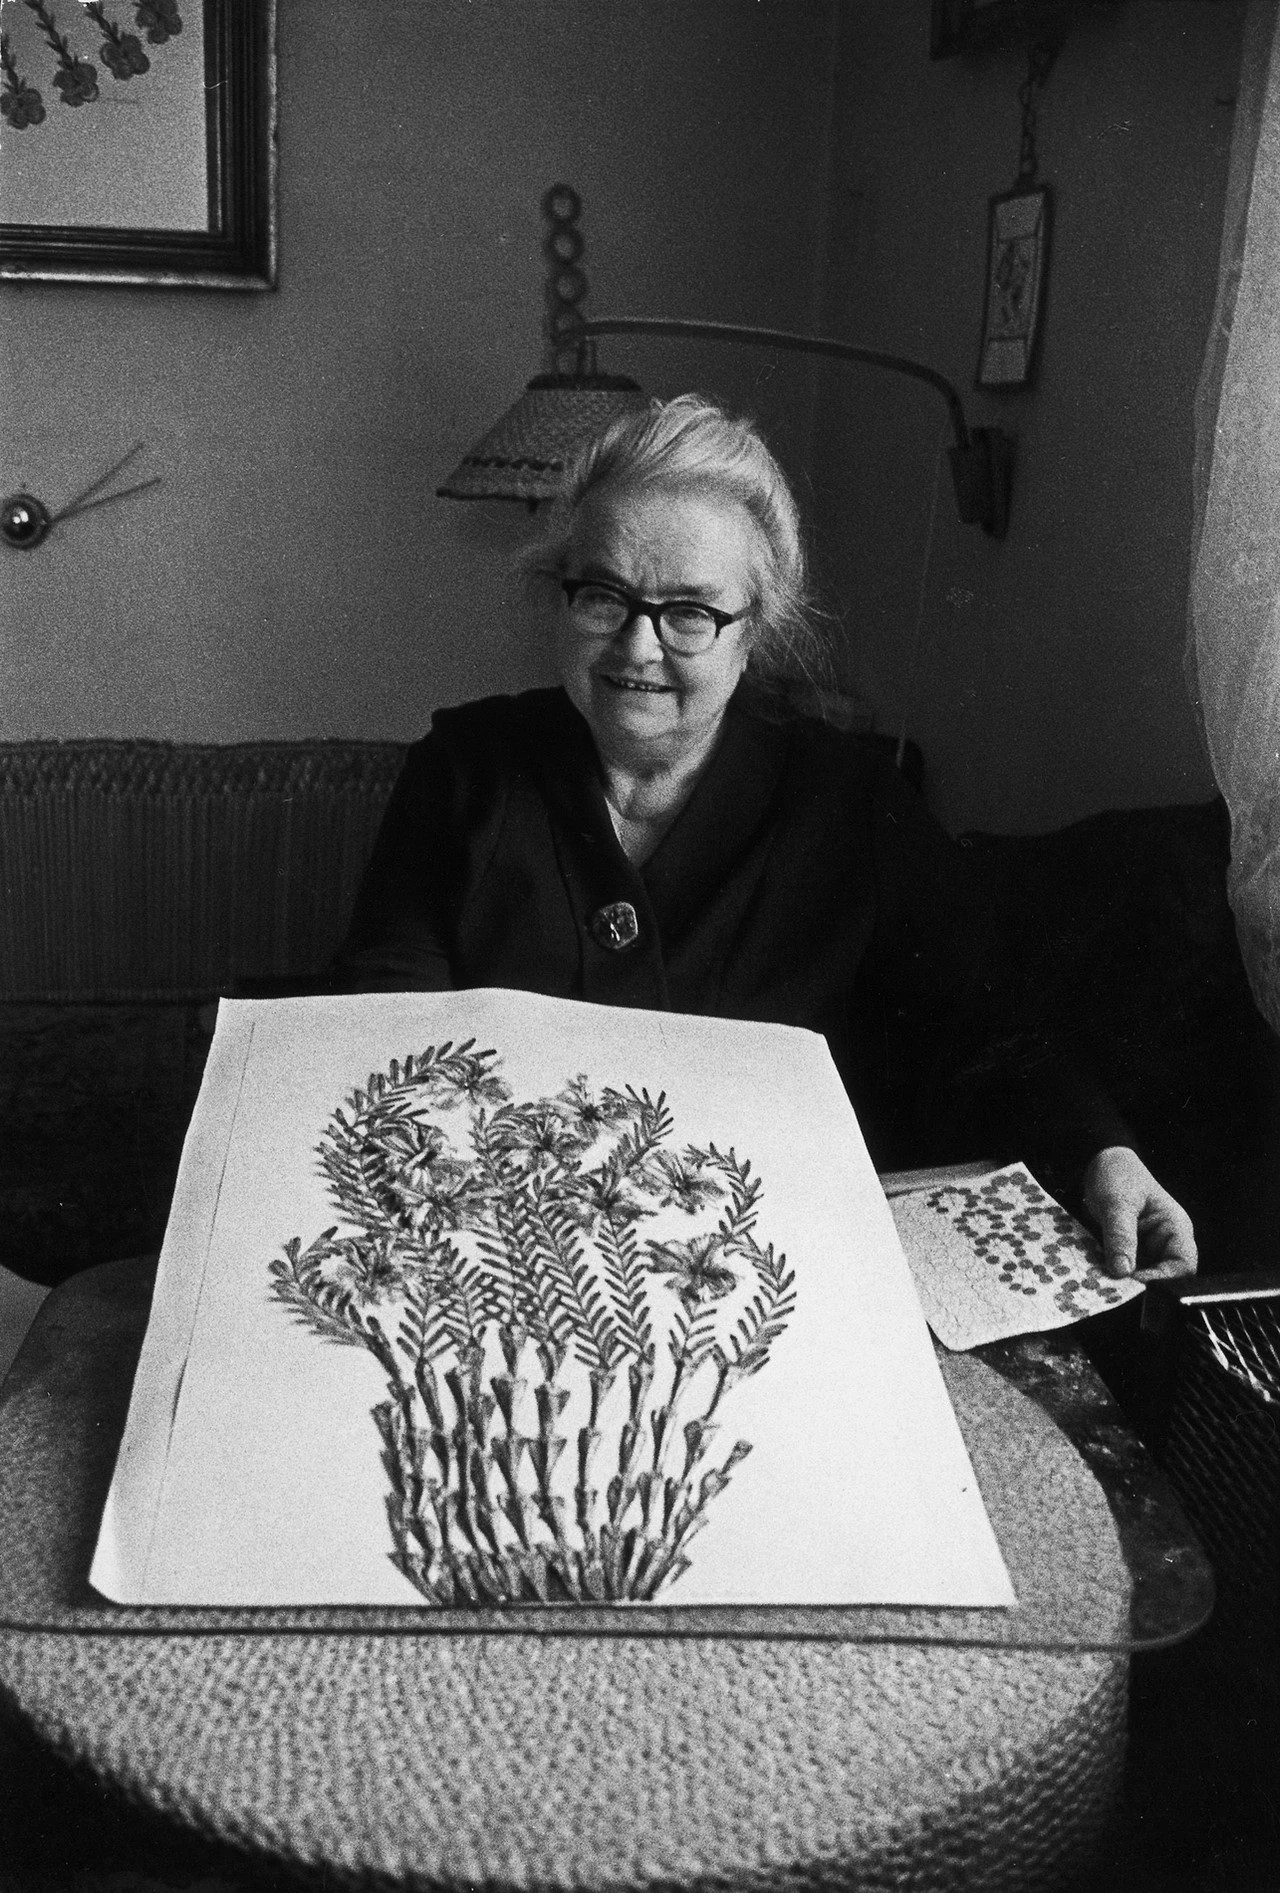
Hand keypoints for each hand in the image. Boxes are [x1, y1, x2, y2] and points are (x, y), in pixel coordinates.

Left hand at [1082, 1146, 1197, 1280]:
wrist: (1098, 1164)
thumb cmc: (1117, 1176)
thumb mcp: (1117, 1203)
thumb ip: (1120, 1235)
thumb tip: (1122, 1271)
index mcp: (1175, 1229)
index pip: (1183, 1266)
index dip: (1163, 1280)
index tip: (1133, 1282)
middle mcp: (1165, 1243)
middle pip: (1164, 1278)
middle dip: (1140, 1285)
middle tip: (1114, 1287)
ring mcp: (1147, 1249)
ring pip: (1142, 1278)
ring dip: (1124, 1282)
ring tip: (1103, 1282)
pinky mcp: (1128, 1252)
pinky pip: (1124, 1271)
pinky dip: (1112, 1275)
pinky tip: (1097, 1274)